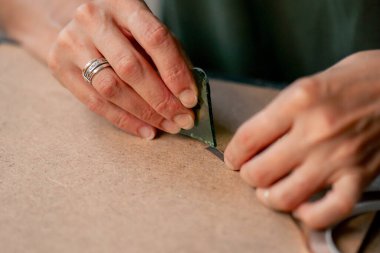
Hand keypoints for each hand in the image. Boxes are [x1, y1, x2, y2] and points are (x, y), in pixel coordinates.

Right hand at [48, 0, 196, 138]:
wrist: (75, 24)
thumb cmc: (121, 28)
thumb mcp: (146, 30)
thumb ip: (168, 54)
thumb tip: (188, 93)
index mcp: (123, 3)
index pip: (154, 38)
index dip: (175, 72)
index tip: (190, 98)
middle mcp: (93, 19)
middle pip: (131, 68)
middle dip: (162, 100)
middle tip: (182, 119)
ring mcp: (72, 42)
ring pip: (112, 88)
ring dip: (144, 113)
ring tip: (167, 125)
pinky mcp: (59, 65)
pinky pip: (95, 102)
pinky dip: (124, 120)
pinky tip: (145, 129)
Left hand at [225, 50, 379, 228]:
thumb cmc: (356, 80)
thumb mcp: (308, 83)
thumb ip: (280, 113)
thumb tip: (254, 141)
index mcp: (299, 101)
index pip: (247, 139)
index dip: (232, 153)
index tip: (233, 157)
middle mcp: (315, 130)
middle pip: (259, 171)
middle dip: (248, 175)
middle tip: (252, 170)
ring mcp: (338, 157)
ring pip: (285, 196)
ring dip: (269, 197)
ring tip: (269, 189)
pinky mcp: (359, 175)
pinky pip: (329, 211)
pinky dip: (309, 215)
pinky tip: (302, 205)